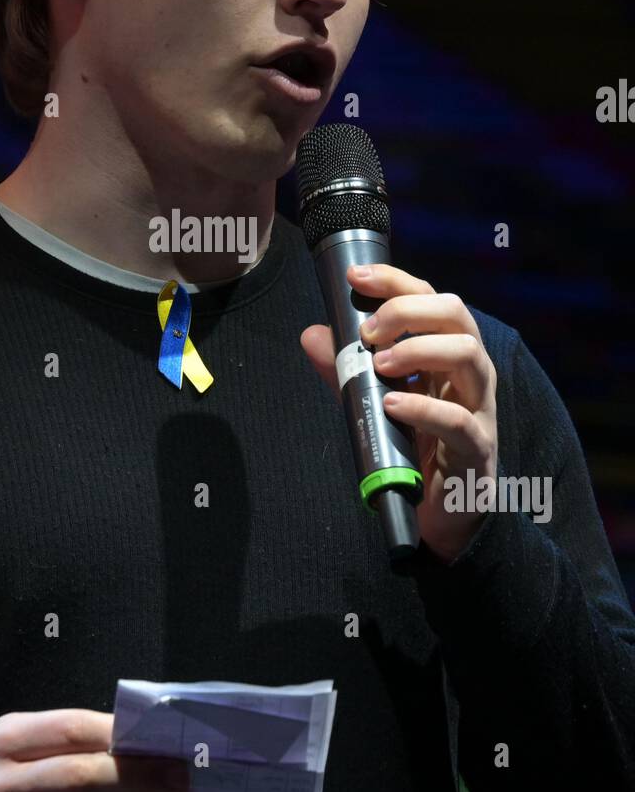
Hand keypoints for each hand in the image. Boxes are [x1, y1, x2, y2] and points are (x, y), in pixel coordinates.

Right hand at [0, 709, 195, 791]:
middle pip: (81, 778)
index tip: (165, 736)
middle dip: (141, 776)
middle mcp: (4, 791)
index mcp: (6, 742)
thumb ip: (78, 736)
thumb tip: (148, 740)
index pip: (73, 730)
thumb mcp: (29, 740)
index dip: (123, 733)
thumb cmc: (16, 772)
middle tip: (182, 775)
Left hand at [300, 263, 497, 563]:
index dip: (395, 281)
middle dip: (408, 311)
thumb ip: (346, 371)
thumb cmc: (413, 449)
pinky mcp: (478, 449)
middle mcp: (470, 373)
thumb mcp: (373, 402)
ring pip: (469, 355)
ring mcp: (479, 409)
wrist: (441, 514)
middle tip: (368, 332)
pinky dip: (423, 407)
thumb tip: (312, 334)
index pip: (431, 299)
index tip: (355, 277)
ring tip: (378, 364)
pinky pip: (459, 420)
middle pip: (456, 315)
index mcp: (447, 354)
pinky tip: (391, 404)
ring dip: (418, 350)